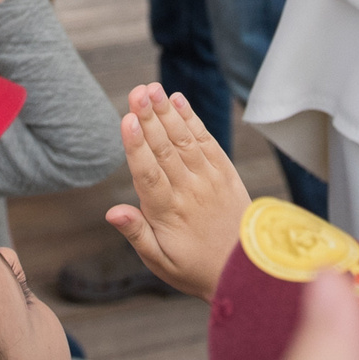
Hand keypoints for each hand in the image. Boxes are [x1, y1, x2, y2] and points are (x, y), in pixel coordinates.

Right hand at [104, 83, 249, 300]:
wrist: (246, 270)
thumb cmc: (194, 268)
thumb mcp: (160, 262)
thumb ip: (137, 234)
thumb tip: (112, 211)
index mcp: (168, 213)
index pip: (148, 175)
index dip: (136, 146)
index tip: (127, 121)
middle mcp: (189, 191)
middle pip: (165, 149)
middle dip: (149, 118)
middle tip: (137, 91)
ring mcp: (209, 179)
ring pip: (184, 140)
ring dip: (167, 112)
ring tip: (152, 88)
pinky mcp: (225, 172)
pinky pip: (207, 141)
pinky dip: (192, 119)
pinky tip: (178, 100)